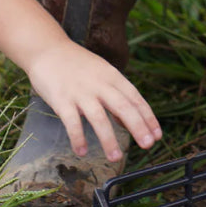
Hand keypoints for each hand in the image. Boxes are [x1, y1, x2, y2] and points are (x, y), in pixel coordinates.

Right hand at [25, 39, 161, 160]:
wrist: (48, 49)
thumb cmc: (77, 65)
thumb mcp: (102, 73)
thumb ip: (114, 95)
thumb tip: (126, 121)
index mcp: (113, 76)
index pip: (135, 98)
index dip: (148, 117)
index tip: (157, 135)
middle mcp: (100, 84)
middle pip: (123, 106)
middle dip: (138, 127)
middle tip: (148, 145)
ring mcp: (81, 92)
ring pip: (99, 118)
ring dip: (109, 139)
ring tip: (116, 157)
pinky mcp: (61, 99)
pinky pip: (72, 122)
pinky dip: (78, 137)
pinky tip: (82, 152)